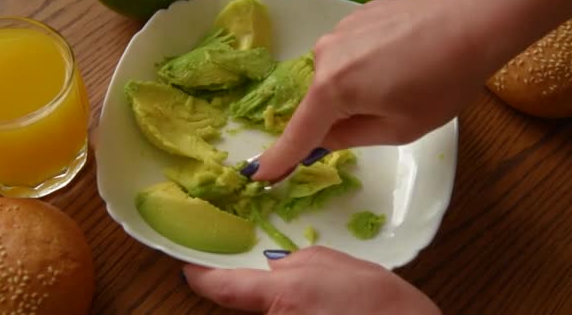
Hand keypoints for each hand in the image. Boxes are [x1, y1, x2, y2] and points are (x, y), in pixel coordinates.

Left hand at [183, 246, 440, 313]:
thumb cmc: (382, 302)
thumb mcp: (337, 265)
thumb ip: (298, 262)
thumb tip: (275, 265)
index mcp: (285, 293)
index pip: (223, 287)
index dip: (200, 276)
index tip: (189, 267)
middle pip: (250, 305)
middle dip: (265, 292)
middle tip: (303, 286)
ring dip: (289, 306)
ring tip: (327, 302)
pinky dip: (299, 313)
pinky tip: (329, 311)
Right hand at [253, 0, 483, 180]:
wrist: (473, 21)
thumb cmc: (442, 82)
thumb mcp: (399, 128)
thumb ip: (351, 137)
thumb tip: (324, 138)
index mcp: (333, 89)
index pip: (299, 133)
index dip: (280, 159)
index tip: (260, 175)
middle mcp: (325, 56)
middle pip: (319, 103)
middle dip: (338, 117)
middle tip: (385, 113)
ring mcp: (338, 31)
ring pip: (334, 77)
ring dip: (353, 89)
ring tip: (398, 82)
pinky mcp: (354, 17)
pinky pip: (347, 54)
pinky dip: (363, 65)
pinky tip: (398, 59)